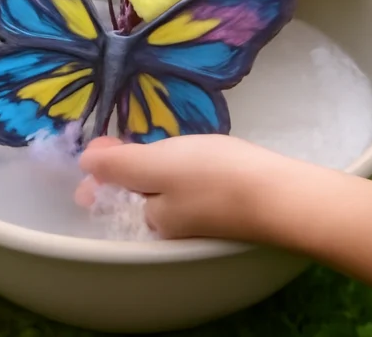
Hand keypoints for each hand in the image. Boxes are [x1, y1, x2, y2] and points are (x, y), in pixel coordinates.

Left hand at [75, 135, 319, 240]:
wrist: (286, 197)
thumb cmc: (214, 177)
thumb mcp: (156, 164)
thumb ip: (118, 165)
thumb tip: (85, 163)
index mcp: (148, 220)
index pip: (109, 198)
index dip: (100, 172)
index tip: (103, 143)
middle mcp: (171, 228)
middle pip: (135, 196)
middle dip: (124, 173)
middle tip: (119, 142)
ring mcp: (200, 221)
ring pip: (163, 193)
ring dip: (152, 172)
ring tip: (150, 146)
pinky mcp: (227, 210)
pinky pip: (191, 190)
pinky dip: (182, 174)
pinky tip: (191, 157)